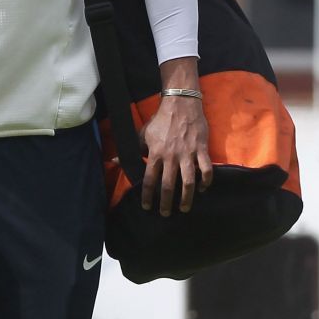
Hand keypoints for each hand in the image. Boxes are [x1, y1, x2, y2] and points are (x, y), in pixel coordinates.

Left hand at [139, 95, 212, 215]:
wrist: (181, 105)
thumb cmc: (160, 121)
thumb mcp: (142, 135)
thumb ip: (132, 151)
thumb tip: (112, 161)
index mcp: (155, 154)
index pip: (149, 180)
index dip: (147, 195)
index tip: (147, 207)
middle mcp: (171, 157)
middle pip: (168, 185)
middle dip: (166, 202)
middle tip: (165, 214)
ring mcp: (187, 154)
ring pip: (188, 181)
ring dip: (186, 198)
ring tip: (184, 208)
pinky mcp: (201, 150)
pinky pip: (206, 169)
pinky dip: (205, 181)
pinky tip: (202, 189)